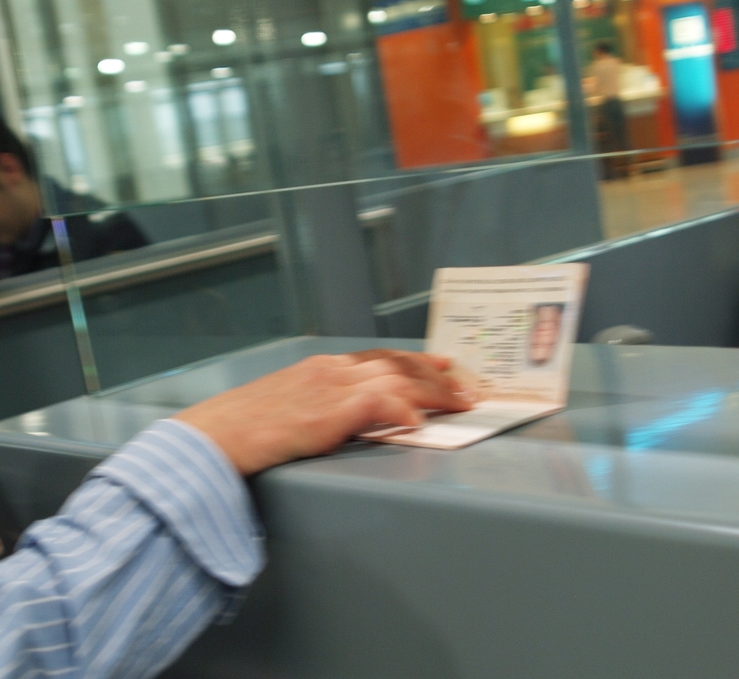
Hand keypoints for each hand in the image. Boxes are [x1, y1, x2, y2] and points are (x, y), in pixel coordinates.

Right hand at [175, 350, 473, 474]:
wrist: (212, 438)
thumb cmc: (244, 430)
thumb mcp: (289, 407)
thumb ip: (323, 407)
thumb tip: (351, 419)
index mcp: (322, 368)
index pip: (380, 358)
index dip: (416, 362)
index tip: (442, 364)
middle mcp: (331, 371)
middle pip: (398, 366)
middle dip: (438, 376)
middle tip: (467, 387)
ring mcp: (331, 389)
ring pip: (398, 380)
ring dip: (435, 392)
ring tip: (461, 403)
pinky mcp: (329, 412)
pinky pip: (379, 405)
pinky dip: (403, 411)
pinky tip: (419, 422)